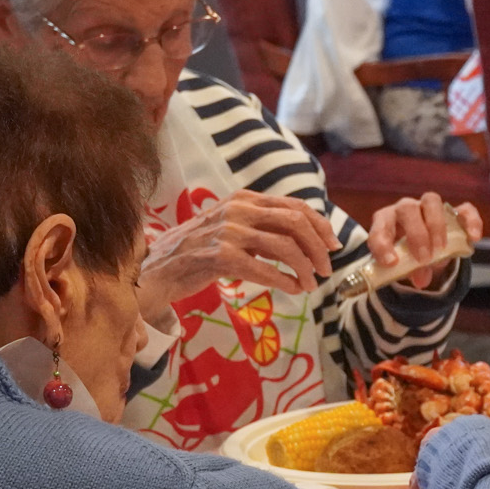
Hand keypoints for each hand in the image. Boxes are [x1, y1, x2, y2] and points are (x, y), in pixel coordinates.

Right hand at [139, 189, 339, 321]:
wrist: (156, 267)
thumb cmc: (198, 252)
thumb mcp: (234, 233)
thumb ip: (265, 234)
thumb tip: (306, 245)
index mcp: (244, 199)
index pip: (294, 206)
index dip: (320, 226)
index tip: (333, 246)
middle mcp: (237, 209)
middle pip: (295, 222)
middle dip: (318, 247)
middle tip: (326, 269)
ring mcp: (227, 231)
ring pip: (284, 246)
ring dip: (304, 268)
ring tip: (309, 284)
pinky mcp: (218, 256)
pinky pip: (263, 268)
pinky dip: (284, 280)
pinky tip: (292, 289)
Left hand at [368, 194, 484, 289]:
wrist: (426, 248)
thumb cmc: (408, 255)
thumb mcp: (405, 266)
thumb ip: (411, 271)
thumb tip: (421, 281)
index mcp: (387, 222)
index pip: (380, 226)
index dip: (383, 243)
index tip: (392, 262)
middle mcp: (406, 209)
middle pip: (407, 208)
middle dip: (416, 234)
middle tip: (424, 257)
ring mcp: (430, 208)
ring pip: (431, 200)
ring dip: (436, 224)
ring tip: (442, 248)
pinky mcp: (455, 212)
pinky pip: (465, 210)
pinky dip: (471, 222)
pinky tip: (473, 238)